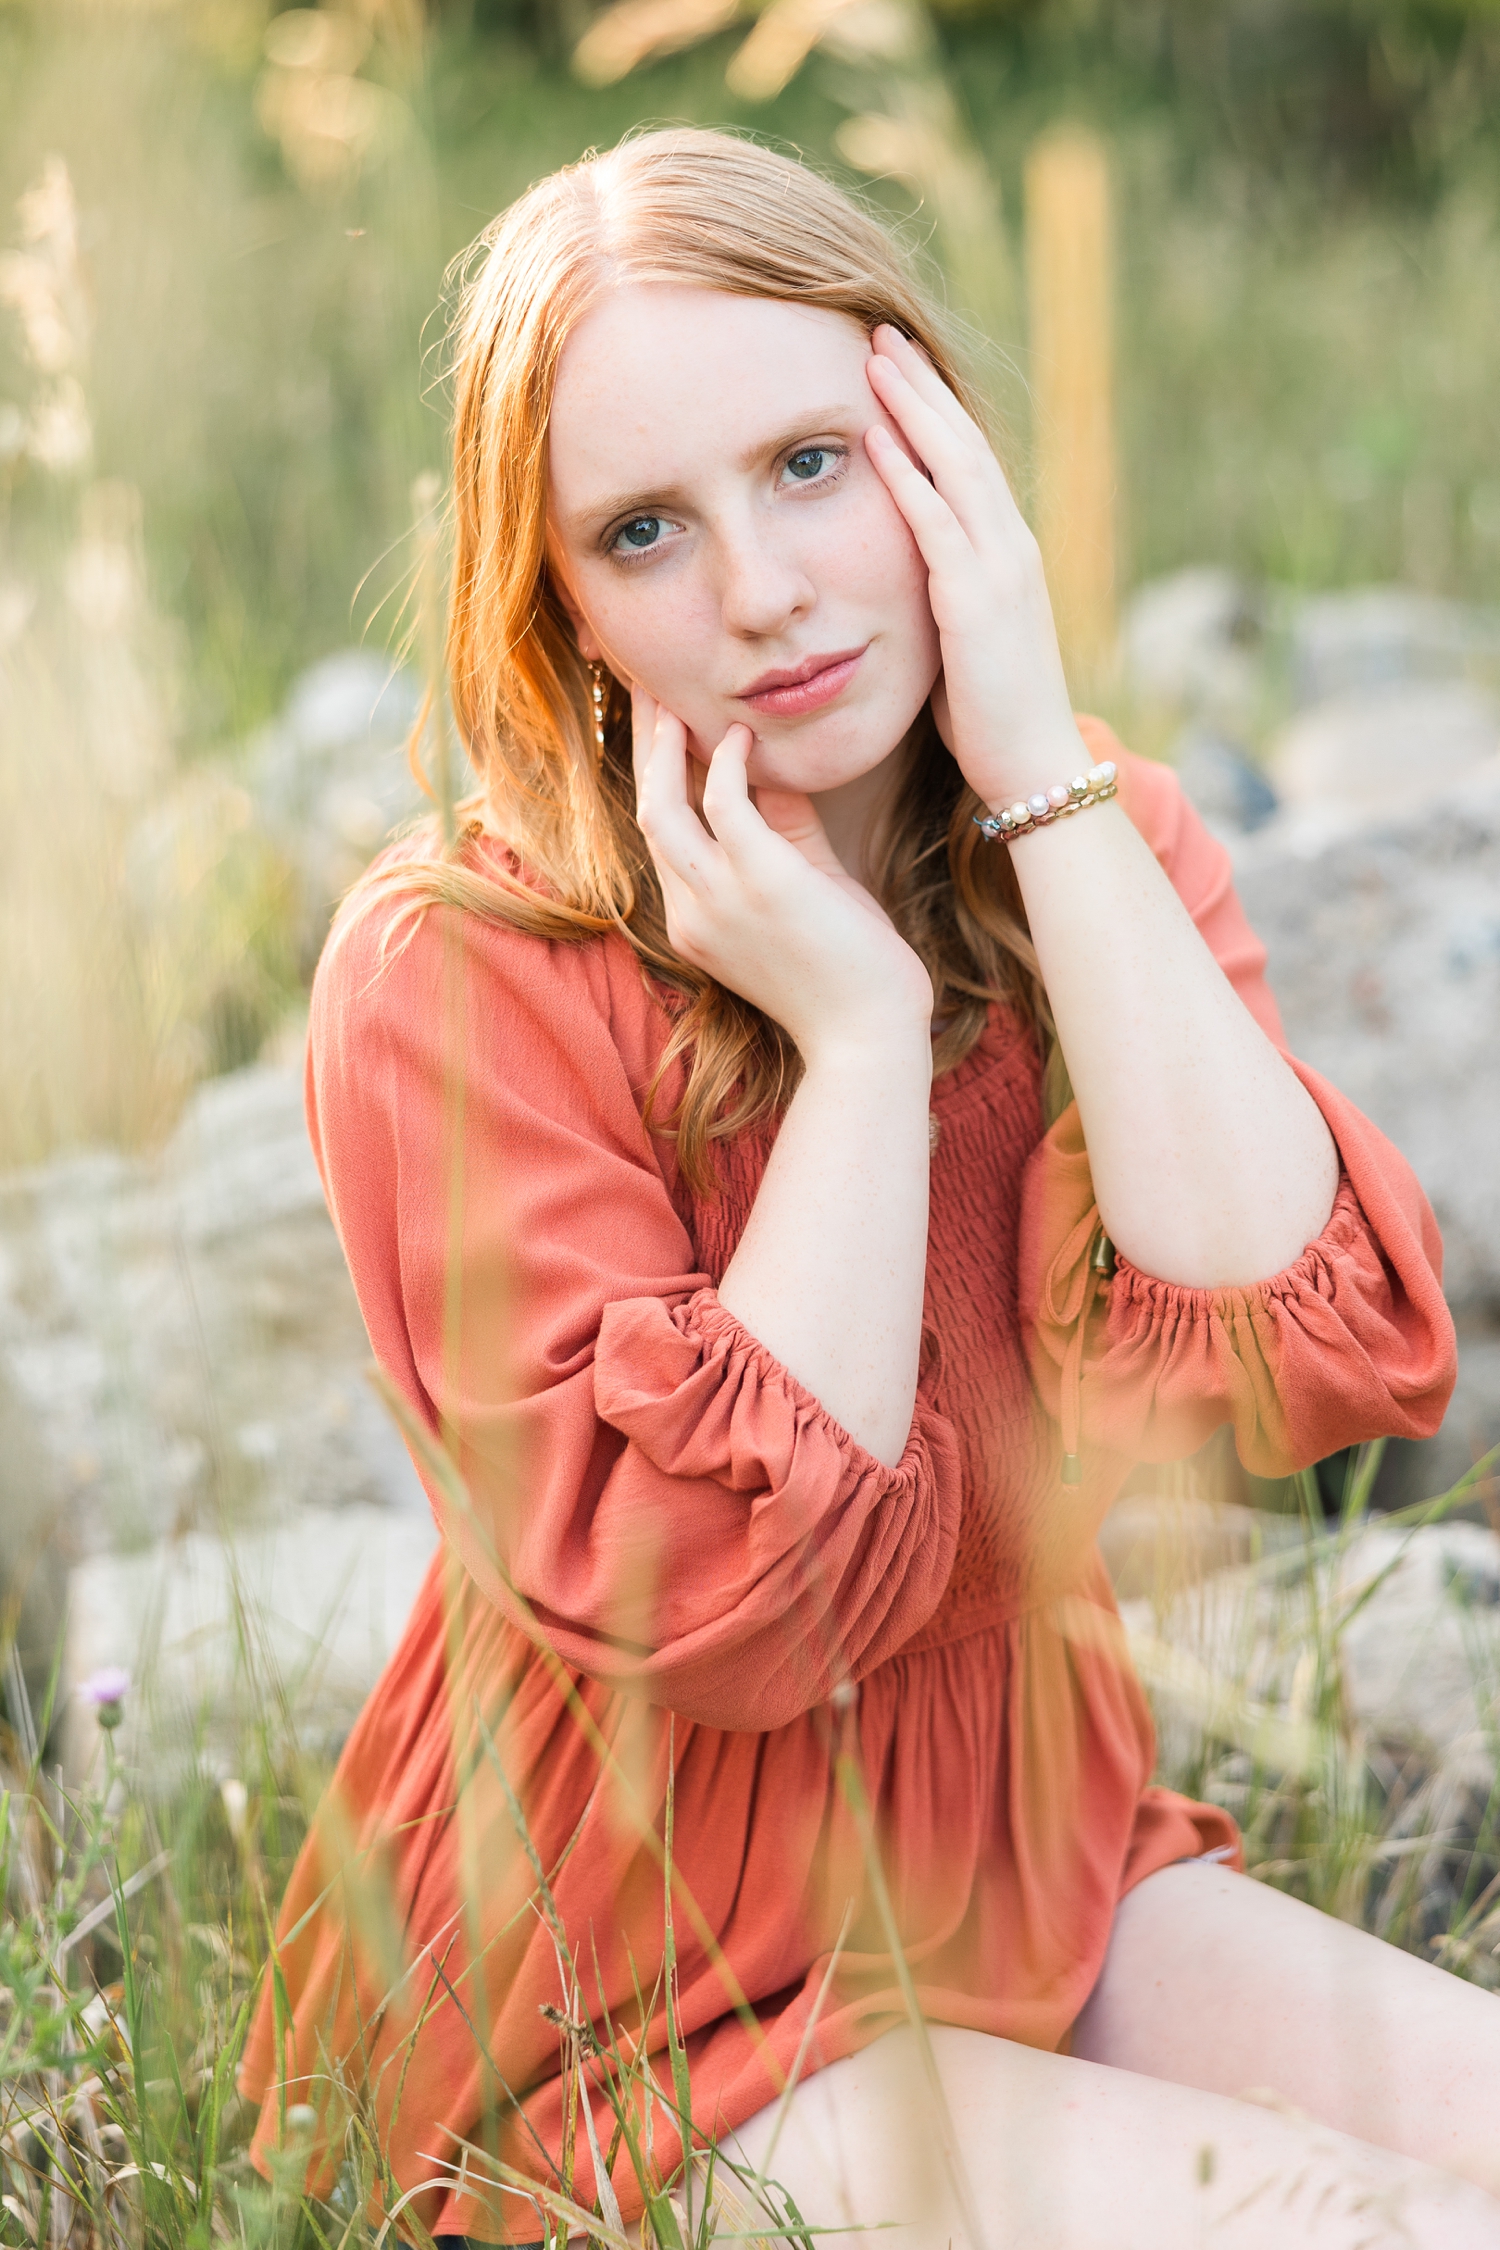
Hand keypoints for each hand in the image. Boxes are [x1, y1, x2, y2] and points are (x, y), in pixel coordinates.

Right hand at [631, 688, 932, 1061]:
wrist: (868, 1035)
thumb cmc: (846, 973)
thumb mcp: (801, 893)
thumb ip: (781, 834)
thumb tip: (767, 770)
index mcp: (692, 921)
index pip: (659, 835)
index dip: (655, 775)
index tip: (660, 726)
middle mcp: (690, 912)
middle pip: (646, 810)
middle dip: (644, 745)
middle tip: (646, 687)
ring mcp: (719, 899)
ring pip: (665, 805)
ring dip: (667, 745)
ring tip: (677, 698)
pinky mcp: (761, 882)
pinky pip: (725, 805)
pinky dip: (729, 764)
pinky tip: (743, 736)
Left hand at [863, 324, 1082, 807]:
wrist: (1035, 767)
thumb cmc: (991, 718)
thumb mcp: (963, 642)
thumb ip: (941, 599)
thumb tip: (906, 583)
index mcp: (1008, 555)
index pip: (969, 464)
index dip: (935, 412)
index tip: (899, 369)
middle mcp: (1011, 548)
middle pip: (964, 444)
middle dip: (923, 387)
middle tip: (883, 335)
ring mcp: (999, 571)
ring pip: (954, 467)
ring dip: (913, 410)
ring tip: (876, 360)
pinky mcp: (975, 603)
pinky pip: (936, 524)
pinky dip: (907, 476)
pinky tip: (876, 437)